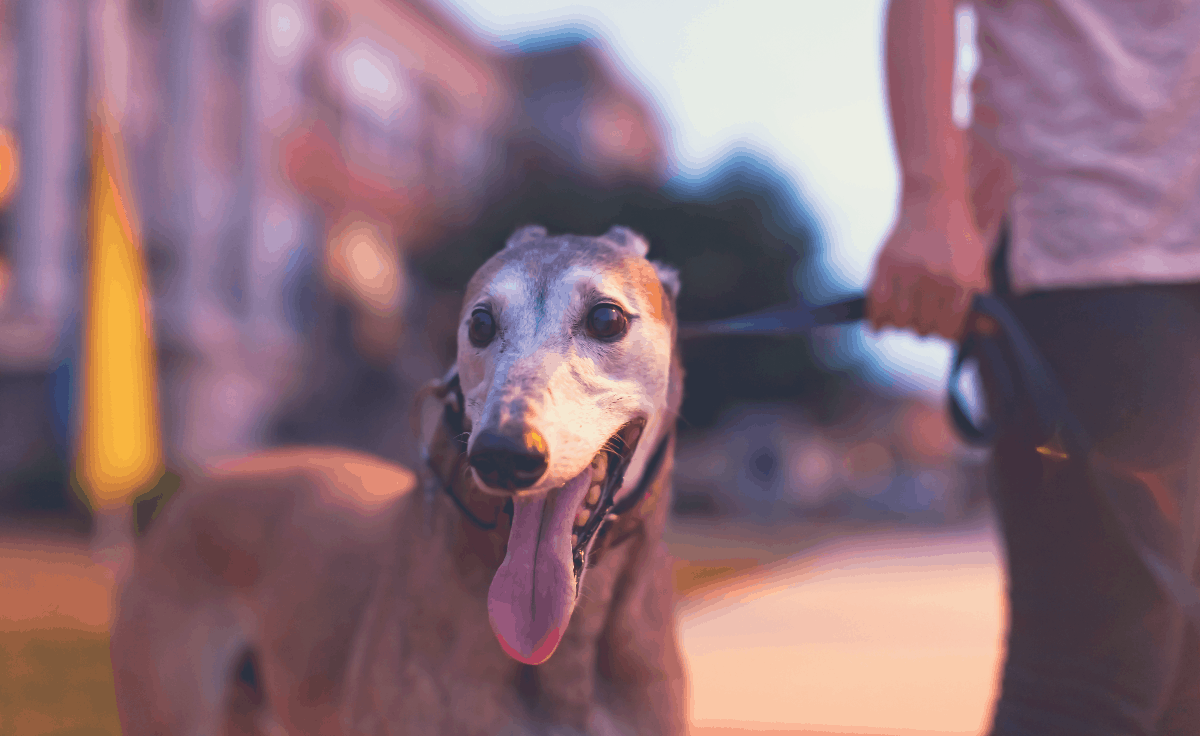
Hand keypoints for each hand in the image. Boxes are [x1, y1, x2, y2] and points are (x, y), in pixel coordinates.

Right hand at [867, 196, 989, 340]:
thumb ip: (980, 301)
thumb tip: (986, 333)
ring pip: (900, 322)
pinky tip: (879, 328)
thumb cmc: (958, 240)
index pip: (949, 330)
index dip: (946, 335)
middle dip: (925, 329)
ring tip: (906, 319)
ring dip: (902, 326)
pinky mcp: (885, 265)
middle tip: (925, 321)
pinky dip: (876, 322)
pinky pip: (876, 305)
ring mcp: (908, 271)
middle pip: (924, 328)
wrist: (933, 202)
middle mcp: (935, 278)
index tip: (944, 330)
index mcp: (962, 282)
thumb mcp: (977, 268)